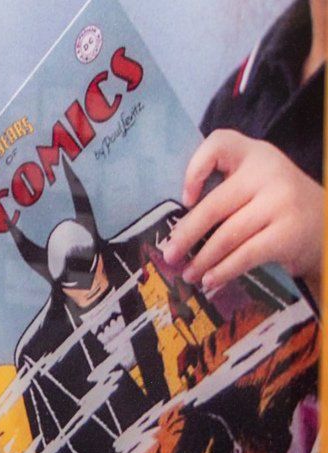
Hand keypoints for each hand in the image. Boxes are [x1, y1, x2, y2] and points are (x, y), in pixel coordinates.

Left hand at [163, 129, 322, 293]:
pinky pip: (244, 255)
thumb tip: (176, 232)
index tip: (185, 199)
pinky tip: (211, 280)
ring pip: (226, 236)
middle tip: (169, 256)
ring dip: (202, 260)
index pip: (219, 143)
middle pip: (214, 205)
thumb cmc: (275, 204)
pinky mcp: (288, 231)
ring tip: (189, 274)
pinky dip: (222, 271)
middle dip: (186, 235)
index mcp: (255, 154)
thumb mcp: (255, 183)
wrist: (323, 223)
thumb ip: (224, 189)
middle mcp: (269, 172)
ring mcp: (281, 201)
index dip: (195, 169)